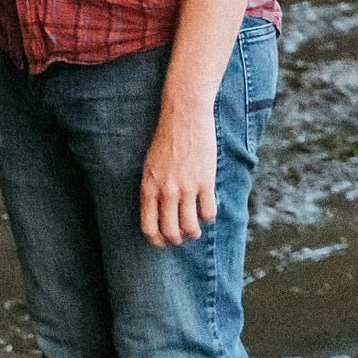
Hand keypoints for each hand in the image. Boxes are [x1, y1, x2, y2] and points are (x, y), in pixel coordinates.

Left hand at [140, 81, 216, 246]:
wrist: (184, 115)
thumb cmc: (166, 139)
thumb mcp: (150, 165)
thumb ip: (152, 189)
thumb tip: (157, 214)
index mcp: (148, 187)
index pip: (149, 228)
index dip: (157, 241)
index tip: (164, 241)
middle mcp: (166, 191)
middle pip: (170, 232)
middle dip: (177, 240)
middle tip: (182, 236)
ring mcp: (186, 187)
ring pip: (191, 227)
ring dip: (194, 232)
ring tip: (196, 228)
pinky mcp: (205, 181)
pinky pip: (209, 213)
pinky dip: (209, 217)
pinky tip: (207, 209)